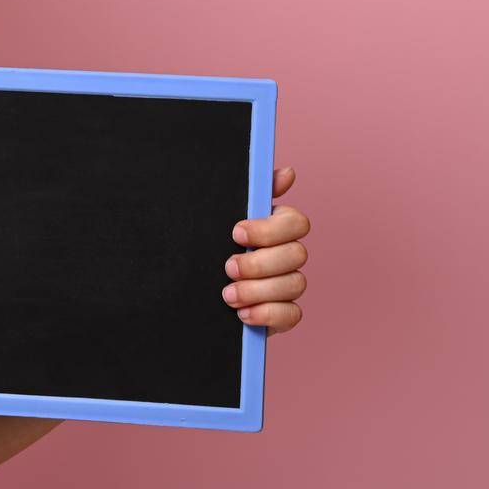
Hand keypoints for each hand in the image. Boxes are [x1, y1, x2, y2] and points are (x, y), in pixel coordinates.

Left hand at [223, 166, 308, 332]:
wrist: (191, 285)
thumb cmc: (211, 245)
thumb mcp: (221, 216)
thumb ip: (250, 193)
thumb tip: (287, 173)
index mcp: (276, 227)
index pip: (296, 222)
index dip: (269, 229)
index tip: (236, 233)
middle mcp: (287, 254)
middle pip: (297, 255)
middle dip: (259, 263)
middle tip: (228, 267)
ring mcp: (288, 284)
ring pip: (295, 284)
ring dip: (258, 290)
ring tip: (228, 295)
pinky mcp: (283, 312)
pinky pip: (292, 314)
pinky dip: (267, 314)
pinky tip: (243, 314)